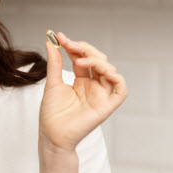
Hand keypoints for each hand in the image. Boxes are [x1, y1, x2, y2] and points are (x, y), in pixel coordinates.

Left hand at [39, 31, 127, 151]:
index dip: (74, 47)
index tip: (60, 37)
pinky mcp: (107, 106)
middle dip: (84, 49)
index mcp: (81, 81)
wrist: (52, 135)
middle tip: (68, 45)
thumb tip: (51, 43)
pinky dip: (116, 78)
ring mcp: (101, 95)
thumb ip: (55, 63)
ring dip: (97, 61)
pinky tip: (104, 71)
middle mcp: (93, 86)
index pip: (83, 58)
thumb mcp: (52, 83)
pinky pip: (120, 90)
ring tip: (79, 62)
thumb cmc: (52, 114)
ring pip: (109, 70)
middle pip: (98, 60)